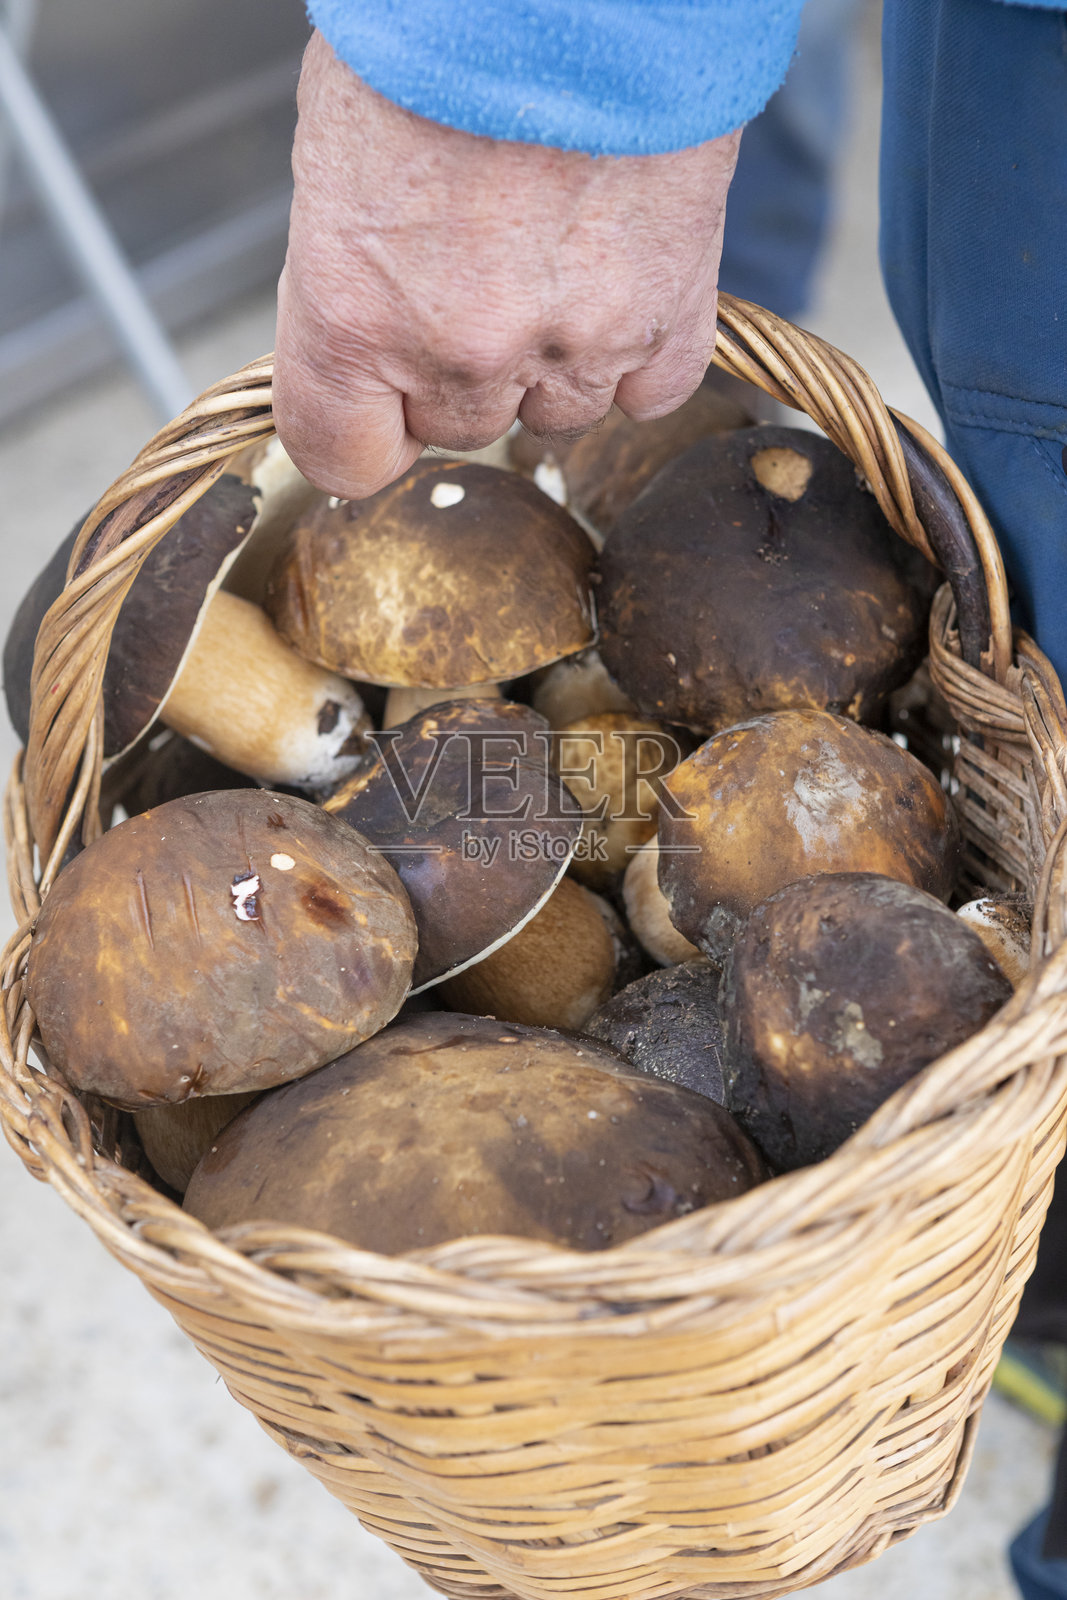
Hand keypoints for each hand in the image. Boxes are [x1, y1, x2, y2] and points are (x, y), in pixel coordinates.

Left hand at [273, 31, 740, 498]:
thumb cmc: (439, 30)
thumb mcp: (337, 153)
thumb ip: (355, 276)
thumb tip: (370, 328)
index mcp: (355, 317)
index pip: (345, 458)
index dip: (361, 431)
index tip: (376, 406)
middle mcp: (464, 351)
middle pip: (459, 429)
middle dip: (459, 369)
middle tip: (474, 271)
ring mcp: (574, 343)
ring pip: (555, 415)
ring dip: (549, 361)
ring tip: (551, 255)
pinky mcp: (667, 316)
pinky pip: (649, 391)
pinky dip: (636, 356)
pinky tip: (619, 288)